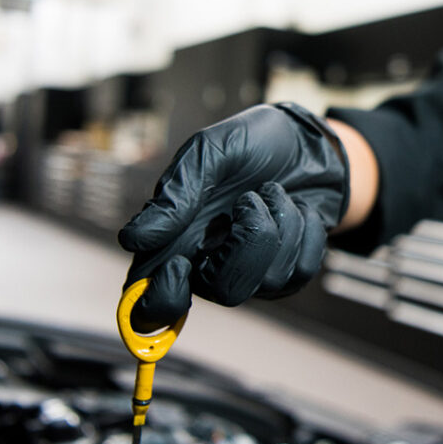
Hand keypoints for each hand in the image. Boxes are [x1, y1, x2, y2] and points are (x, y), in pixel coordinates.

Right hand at [118, 103, 348, 331]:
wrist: (308, 141)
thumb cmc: (253, 143)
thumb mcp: (210, 152)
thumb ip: (175, 195)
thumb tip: (133, 240)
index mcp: (176, 241)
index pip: (154, 303)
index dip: (162, 301)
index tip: (179, 264)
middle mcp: (211, 264)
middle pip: (224, 293)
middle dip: (247, 245)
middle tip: (248, 200)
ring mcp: (253, 273)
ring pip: (270, 280)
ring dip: (280, 223)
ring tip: (272, 191)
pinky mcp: (289, 273)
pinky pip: (302, 269)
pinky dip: (305, 228)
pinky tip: (297, 206)